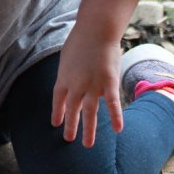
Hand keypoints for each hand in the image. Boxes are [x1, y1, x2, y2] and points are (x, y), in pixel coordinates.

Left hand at [50, 0, 141, 145]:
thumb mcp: (68, 55)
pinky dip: (115, 116)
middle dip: (70, 125)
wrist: (95, 29)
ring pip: (89, 112)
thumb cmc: (81, 38)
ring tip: (88, 145)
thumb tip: (72, 79)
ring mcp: (92, 85)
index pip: (57, 99)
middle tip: (69, 139)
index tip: (56, 123)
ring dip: (89, 129)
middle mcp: (75, 84)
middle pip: (71, 109)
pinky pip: (112, 103)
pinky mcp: (109, 82)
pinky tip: (118, 130)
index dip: (57, 112)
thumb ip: (70, 70)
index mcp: (63, 77)